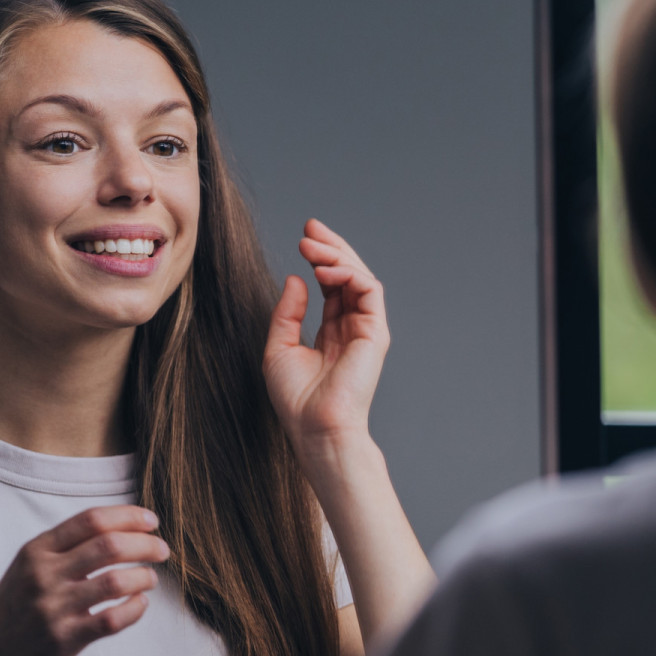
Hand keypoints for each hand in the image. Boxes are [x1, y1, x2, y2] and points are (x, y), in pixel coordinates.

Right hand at [0, 505, 169, 655]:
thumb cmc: (12, 611)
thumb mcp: (27, 569)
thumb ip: (64, 549)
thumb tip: (120, 529)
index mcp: (35, 551)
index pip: (91, 520)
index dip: (128, 516)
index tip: (151, 521)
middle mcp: (43, 575)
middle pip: (110, 545)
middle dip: (145, 544)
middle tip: (162, 550)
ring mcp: (53, 608)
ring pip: (116, 580)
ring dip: (144, 577)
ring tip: (149, 579)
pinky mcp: (64, 640)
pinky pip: (113, 618)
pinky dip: (135, 608)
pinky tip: (139, 604)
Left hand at [264, 219, 391, 448]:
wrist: (315, 427)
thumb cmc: (297, 399)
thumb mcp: (279, 347)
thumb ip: (288, 312)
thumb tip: (298, 278)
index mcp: (333, 333)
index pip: (332, 286)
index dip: (320, 259)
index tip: (303, 239)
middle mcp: (353, 328)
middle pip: (348, 276)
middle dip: (330, 248)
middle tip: (310, 228)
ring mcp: (366, 329)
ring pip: (360, 278)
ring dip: (336, 256)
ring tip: (311, 245)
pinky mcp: (375, 333)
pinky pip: (368, 290)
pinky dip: (349, 273)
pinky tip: (325, 269)